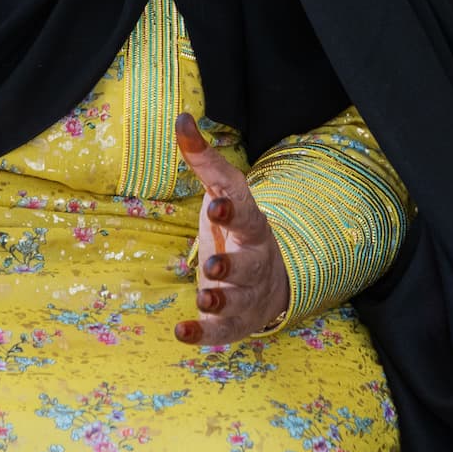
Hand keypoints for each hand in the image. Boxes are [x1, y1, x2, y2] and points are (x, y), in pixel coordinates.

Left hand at [172, 112, 288, 345]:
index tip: (216, 205)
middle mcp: (253, 261)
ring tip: (204, 296)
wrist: (271, 281)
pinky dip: (203, 334)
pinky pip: (221, 330)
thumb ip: (204, 161)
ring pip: (238, 300)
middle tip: (214, 266)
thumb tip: (181, 118)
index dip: (232, 211)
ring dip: (220, 299)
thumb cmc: (239, 228)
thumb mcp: (226, 194)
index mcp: (251, 226)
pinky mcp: (233, 321)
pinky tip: (182, 333)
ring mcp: (246, 294)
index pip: (246, 215)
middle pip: (247, 265)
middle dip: (231, 266)